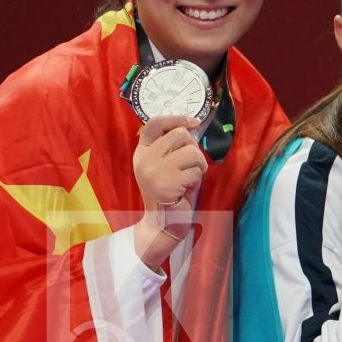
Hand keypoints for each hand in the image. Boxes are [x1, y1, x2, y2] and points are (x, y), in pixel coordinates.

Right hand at [134, 116, 207, 265]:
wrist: (164, 223)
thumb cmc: (171, 192)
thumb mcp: (167, 165)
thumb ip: (173, 147)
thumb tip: (192, 126)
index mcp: (142, 152)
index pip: (155, 123)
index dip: (176, 118)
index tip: (194, 122)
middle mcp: (144, 159)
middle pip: (180, 134)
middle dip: (194, 148)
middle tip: (191, 166)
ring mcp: (153, 171)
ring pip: (192, 151)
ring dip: (199, 166)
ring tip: (189, 179)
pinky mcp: (165, 184)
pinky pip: (195, 170)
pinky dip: (197, 180)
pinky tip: (186, 190)